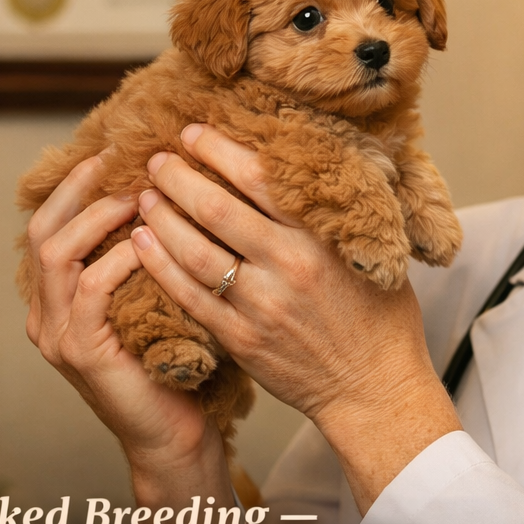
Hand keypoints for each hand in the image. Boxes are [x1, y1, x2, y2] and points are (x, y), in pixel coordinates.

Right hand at [22, 154, 226, 490]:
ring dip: (99, 217)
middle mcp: (44, 316)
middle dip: (78, 189)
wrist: (174, 435)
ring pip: (58, 253)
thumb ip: (138, 260)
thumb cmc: (173, 363)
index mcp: (56, 301)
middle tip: (118, 159)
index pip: (48, 227)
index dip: (74, 188)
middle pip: (42, 231)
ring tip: (139, 194)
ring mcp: (57, 336)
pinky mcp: (81, 352)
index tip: (109, 153)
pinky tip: (149, 241)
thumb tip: (159, 197)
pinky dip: (119, 258)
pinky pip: (91, 288)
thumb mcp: (150, 301)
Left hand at [133, 124, 461, 510]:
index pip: (258, 178)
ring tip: (145, 197)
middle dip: (177, 176)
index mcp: (319, 238)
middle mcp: (286, 267)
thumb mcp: (370, 253)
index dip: (218, 149)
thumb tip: (308, 166)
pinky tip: (143, 244)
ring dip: (161, 217)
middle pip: (215, 208)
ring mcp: (259, 306)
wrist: (375, 390)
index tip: (194, 133)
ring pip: (193, 250)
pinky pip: (189, 296)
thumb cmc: (381, 319)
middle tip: (156, 159)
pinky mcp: (240, 339)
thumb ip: (333, 215)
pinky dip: (160, 266)